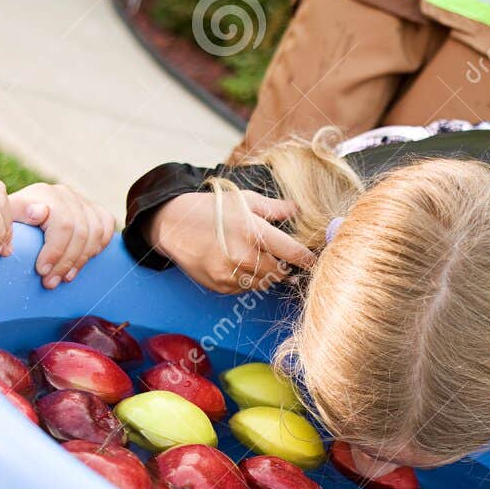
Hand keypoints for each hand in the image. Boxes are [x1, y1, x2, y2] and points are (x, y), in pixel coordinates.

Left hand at [8, 183, 115, 288]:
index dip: (55, 251)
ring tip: (65, 277)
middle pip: (79, 233)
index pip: (63, 224)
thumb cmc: (14, 222)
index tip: (42, 271)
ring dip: (81, 260)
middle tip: (51, 282)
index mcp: (46, 194)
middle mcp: (66, 195)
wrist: (21, 213)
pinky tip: (85, 259)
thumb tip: (39, 213)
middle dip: (66, 262)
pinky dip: (99, 245)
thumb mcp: (8, 217)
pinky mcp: (94, 209)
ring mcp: (82, 202)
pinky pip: (107, 226)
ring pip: (95, 233)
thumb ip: (18, 212)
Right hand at [149, 189, 315, 293]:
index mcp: (253, 232)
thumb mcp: (243, 200)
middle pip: (280, 272)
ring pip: (263, 282)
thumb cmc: (211, 209)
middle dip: (285, 266)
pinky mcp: (220, 286)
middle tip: (285, 258)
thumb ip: (274, 208)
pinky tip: (240, 264)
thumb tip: (297, 210)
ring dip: (267, 274)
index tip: (316, 261)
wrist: (173, 225)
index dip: (308, 259)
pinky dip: (248, 279)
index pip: (292, 253)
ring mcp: (230, 274)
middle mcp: (243, 256)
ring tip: (259, 258)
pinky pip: (245, 288)